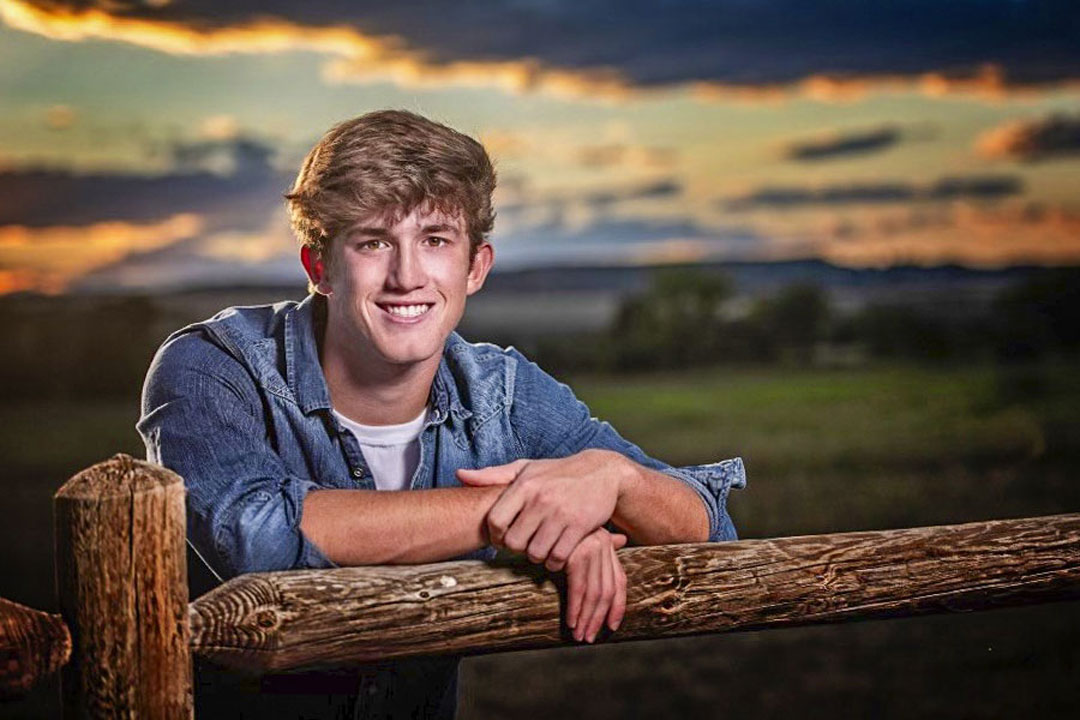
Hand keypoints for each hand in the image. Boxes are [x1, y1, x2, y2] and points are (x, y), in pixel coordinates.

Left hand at [456, 450, 627, 570]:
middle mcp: (541, 498)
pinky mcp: (580, 527)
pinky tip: (557, 552)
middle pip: (513, 542)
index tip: (503, 539)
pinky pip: (558, 557)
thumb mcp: (526, 468)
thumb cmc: (558, 473)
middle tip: (524, 545)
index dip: (495, 537)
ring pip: (535, 553)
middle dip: (516, 549)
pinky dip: (555, 561)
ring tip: (541, 548)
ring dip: (537, 557)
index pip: (495, 521)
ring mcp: (561, 513)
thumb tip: (460, 475)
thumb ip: (493, 475)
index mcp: (524, 484)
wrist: (603, 472)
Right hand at [565, 527, 627, 642]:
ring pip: (594, 594)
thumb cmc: (560, 520)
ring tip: (579, 635)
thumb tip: (622, 540)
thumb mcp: (585, 530)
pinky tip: (571, 621)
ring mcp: (591, 550)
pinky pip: (578, 589)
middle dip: (599, 618)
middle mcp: (603, 547)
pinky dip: (575, 609)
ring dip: (586, 619)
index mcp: (607, 544)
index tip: (611, 626)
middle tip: (589, 637)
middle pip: (608, 591)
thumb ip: (604, 541)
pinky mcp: (576, 555)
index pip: (619, 581)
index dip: (618, 606)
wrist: (548, 505)